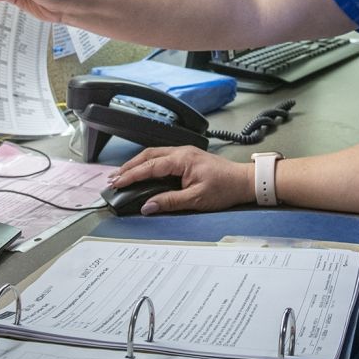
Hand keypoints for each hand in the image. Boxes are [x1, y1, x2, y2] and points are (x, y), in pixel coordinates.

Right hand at [109, 146, 254, 214]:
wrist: (244, 181)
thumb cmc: (225, 188)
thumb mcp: (196, 199)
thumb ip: (169, 202)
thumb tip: (147, 206)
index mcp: (182, 159)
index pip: (150, 166)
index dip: (131, 175)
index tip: (116, 183)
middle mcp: (182, 152)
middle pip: (148, 155)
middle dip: (129, 167)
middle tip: (114, 178)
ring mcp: (185, 153)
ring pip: (154, 154)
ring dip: (138, 164)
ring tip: (123, 175)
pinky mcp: (188, 158)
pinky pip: (163, 157)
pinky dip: (149, 164)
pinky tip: (144, 171)